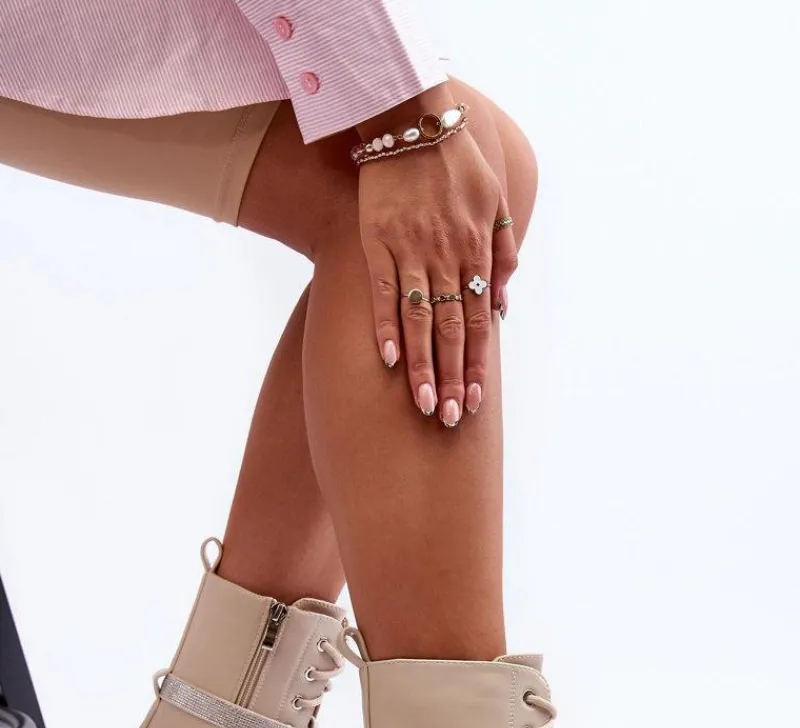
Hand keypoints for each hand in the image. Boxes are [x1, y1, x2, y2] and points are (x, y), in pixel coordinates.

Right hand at [358, 94, 517, 426]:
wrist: (411, 117)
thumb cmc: (458, 162)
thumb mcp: (495, 203)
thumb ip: (503, 256)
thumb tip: (504, 307)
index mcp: (476, 251)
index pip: (481, 320)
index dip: (479, 364)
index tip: (477, 400)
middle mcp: (447, 257)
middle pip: (453, 330)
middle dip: (453, 378)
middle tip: (451, 419)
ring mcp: (411, 250)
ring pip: (420, 320)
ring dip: (423, 366)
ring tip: (424, 405)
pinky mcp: (377, 242)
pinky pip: (382, 292)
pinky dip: (384, 327)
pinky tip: (389, 361)